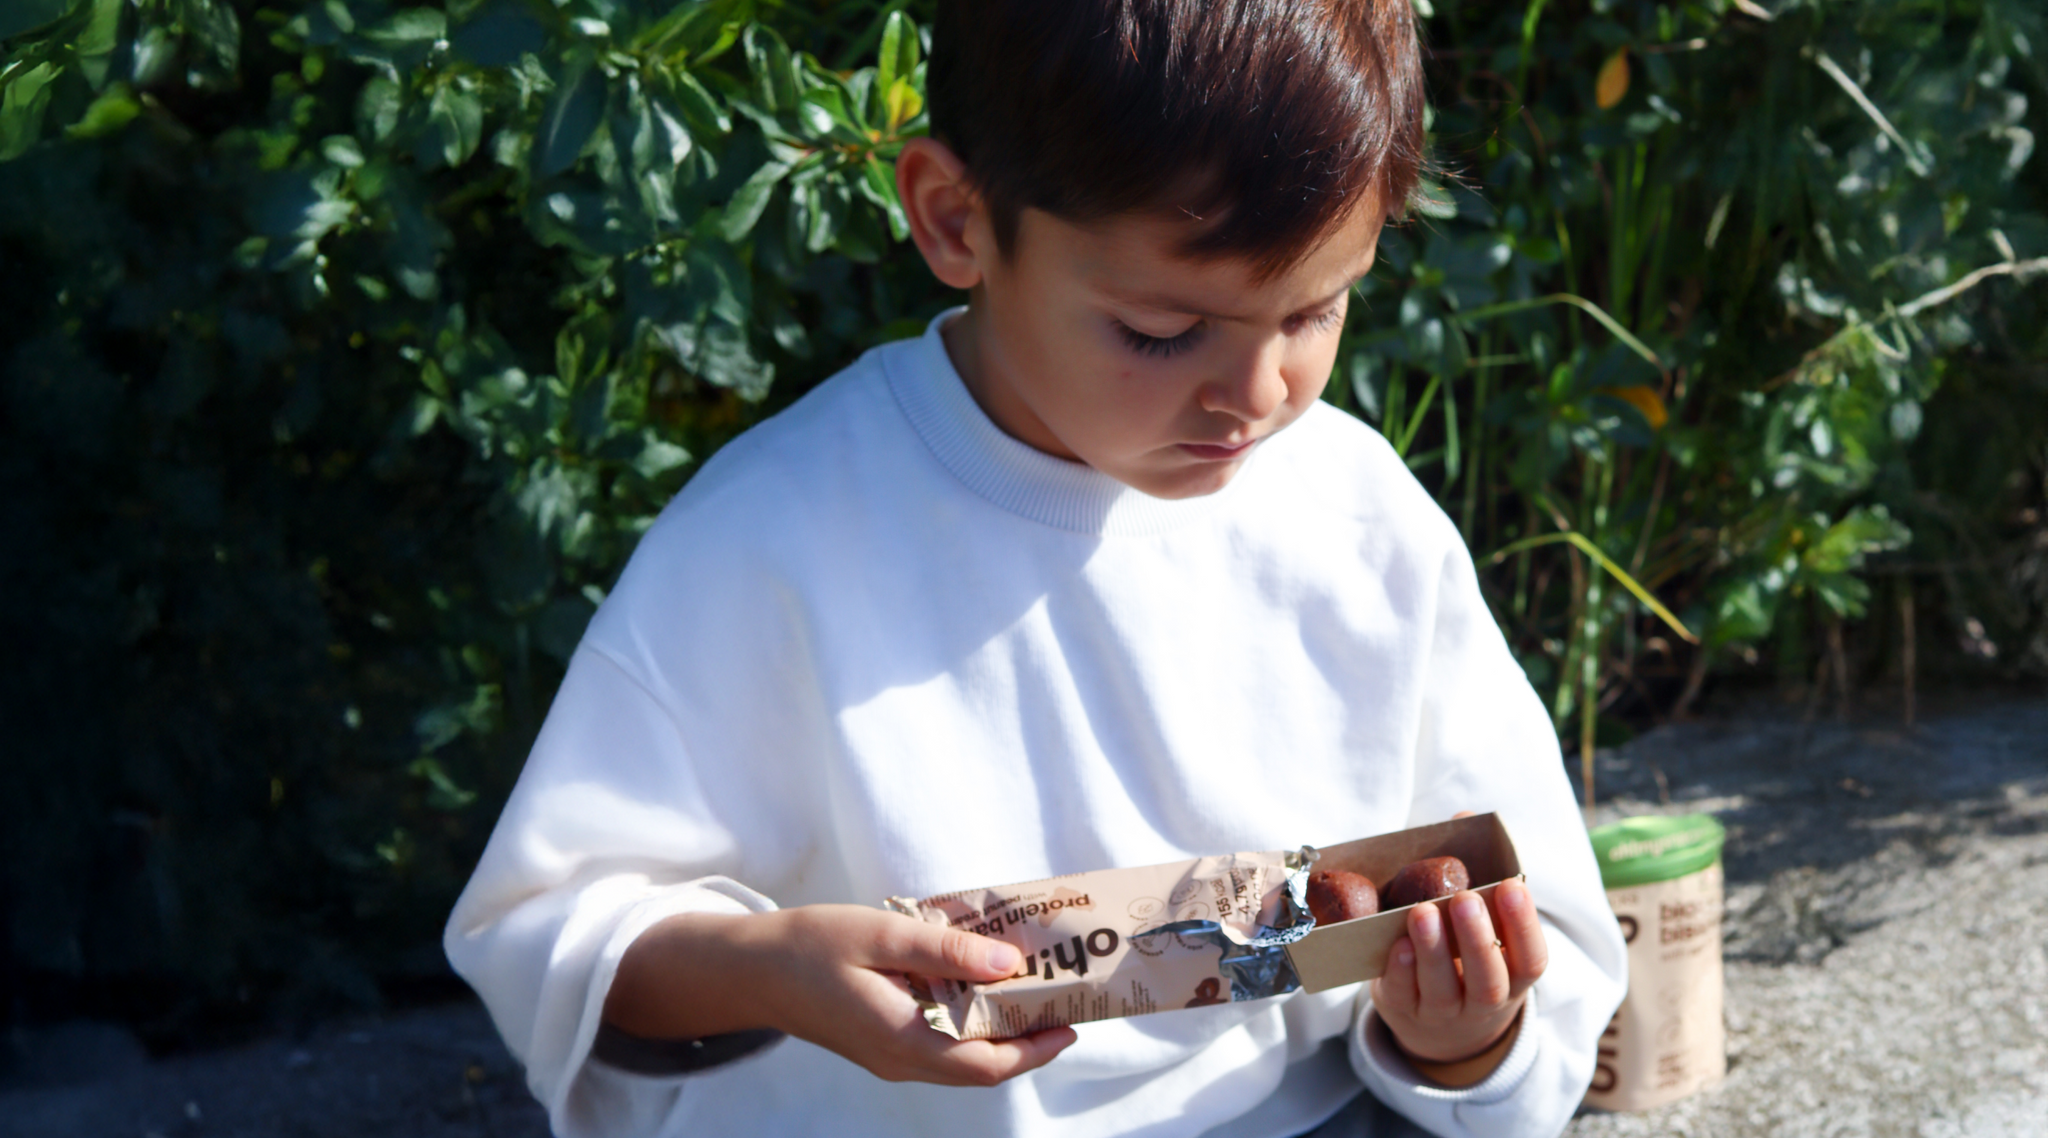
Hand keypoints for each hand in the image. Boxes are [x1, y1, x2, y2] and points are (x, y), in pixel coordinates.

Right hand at [604, 904, 1075, 1086]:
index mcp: (901, 1039)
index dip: (1036, 1049)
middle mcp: (901, 1061)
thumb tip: (1011, 965)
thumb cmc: (811, 945)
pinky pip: (943, 1047)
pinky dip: (974, 1026)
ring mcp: (891, 1058)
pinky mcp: (884, 1045)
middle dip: (1031, 1043)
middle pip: (982, 1068)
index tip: (1073, 1021)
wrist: (752, 968)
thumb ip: (946, 951)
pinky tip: (984, 988)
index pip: (986, 1063)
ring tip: (1036, 991)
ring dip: (1004, 1035)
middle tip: (1067, 1001)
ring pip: (964, 1061)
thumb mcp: (881, 932)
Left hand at [1370, 876, 1547, 1067]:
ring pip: (1443, 991)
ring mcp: (1443, 1013)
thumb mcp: (1487, 941)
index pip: (1530, 960)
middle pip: (1487, 981)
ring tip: (1423, 912)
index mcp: (1513, 980)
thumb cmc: (1466, 962)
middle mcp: (1483, 1003)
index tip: (1512, 886)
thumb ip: (1483, 900)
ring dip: (1433, 950)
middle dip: (1477, 939)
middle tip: (1466, 899)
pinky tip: (1399, 944)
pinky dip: (1400, 970)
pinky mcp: (1404, 1011)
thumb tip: (1464, 836)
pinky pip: (1402, 996)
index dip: (1524, 926)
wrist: (1439, 1026)